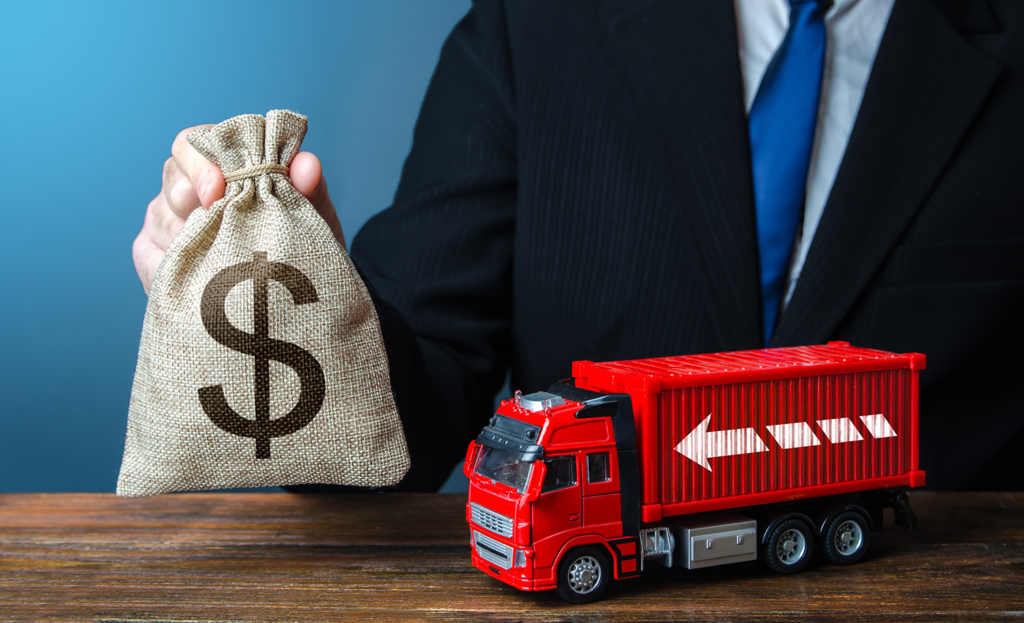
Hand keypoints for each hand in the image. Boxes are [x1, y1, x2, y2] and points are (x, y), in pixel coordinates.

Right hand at [132, 125, 344, 294]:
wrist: (291, 295)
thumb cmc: (297, 244)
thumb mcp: (312, 213)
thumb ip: (309, 183)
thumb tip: (308, 165)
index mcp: (219, 166)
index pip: (194, 144)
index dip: (202, 162)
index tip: (219, 187)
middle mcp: (186, 188)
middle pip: (172, 175)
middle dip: (193, 194)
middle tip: (216, 215)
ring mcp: (165, 221)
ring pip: (162, 215)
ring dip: (194, 235)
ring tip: (224, 256)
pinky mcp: (151, 255)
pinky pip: (153, 253)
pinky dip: (180, 263)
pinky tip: (204, 276)